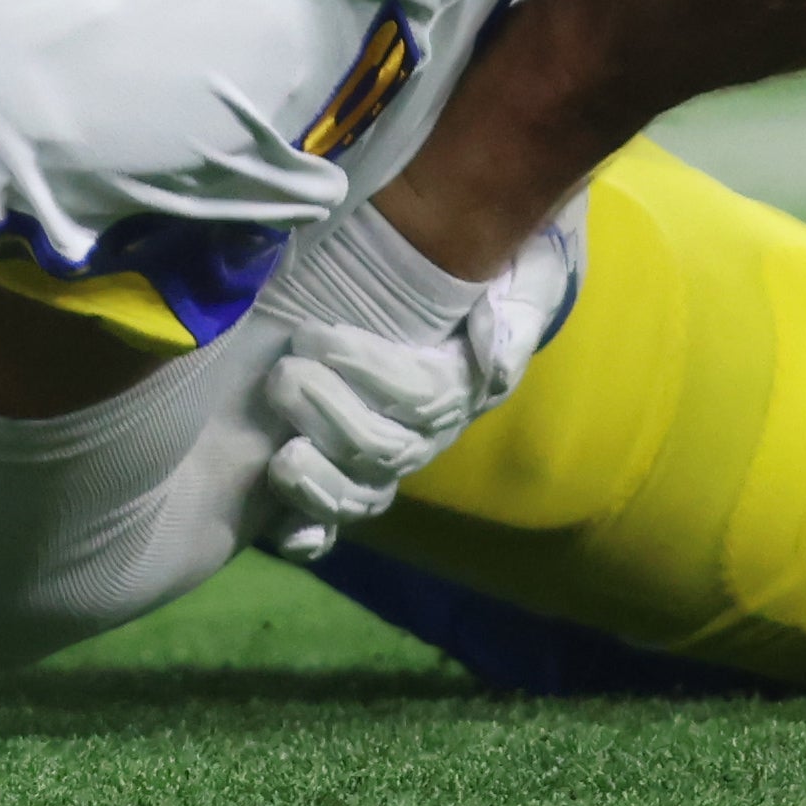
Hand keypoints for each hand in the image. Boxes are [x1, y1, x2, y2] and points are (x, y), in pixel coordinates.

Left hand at [252, 196, 582, 562]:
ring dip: (320, 484)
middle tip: (284, 372)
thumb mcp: (524, 274)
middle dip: (329, 417)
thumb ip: (514, 313)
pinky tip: (288, 533)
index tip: (319, 334)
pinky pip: (331, 527)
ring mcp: (383, 462)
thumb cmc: (487, 270)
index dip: (370, 373)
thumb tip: (492, 361)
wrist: (467, 270)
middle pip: (384, 450)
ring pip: (359, 495)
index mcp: (459, 386)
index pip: (423, 396)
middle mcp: (423, 433)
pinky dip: (310, 535)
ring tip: (280, 455)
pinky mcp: (343, 480)